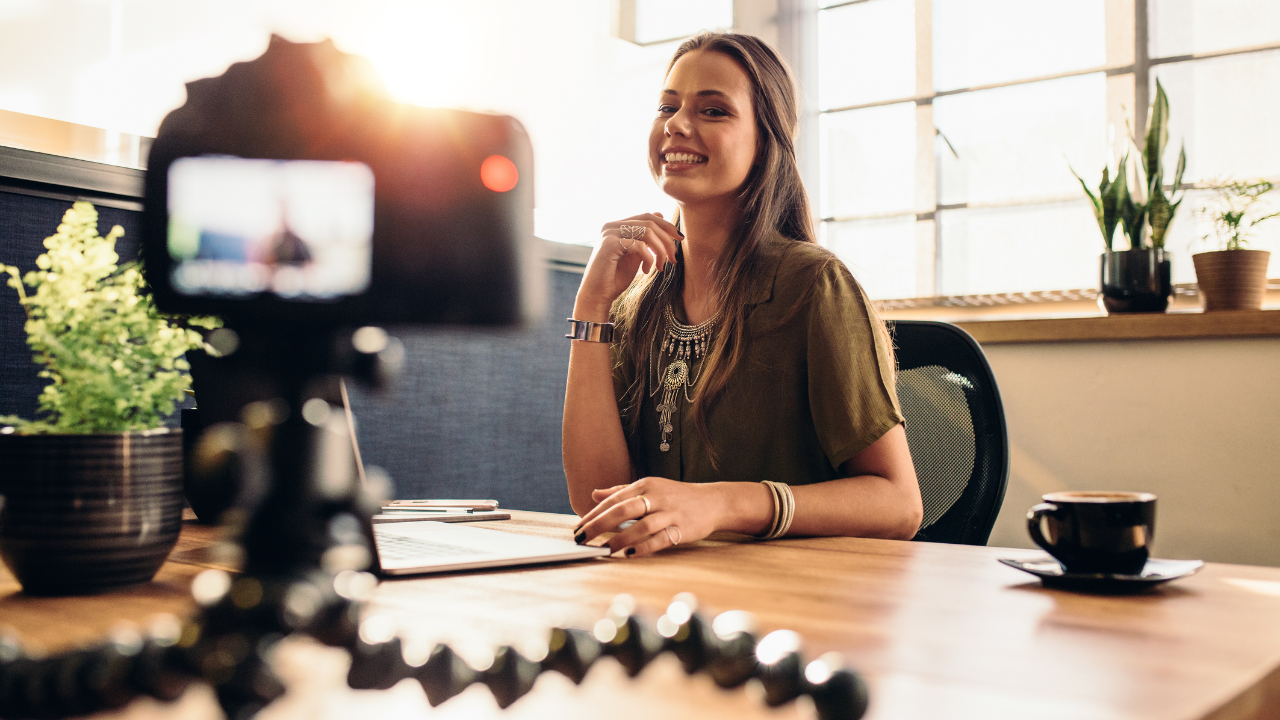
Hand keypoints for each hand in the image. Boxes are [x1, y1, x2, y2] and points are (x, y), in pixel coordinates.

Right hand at [573, 213, 681, 317]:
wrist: (598, 295)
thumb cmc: (616, 277)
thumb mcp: (636, 254)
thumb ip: (646, 237)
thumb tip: (660, 214)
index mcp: (617, 225)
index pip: (647, 216)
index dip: (666, 226)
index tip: (680, 239)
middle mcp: (612, 225)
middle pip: (650, 222)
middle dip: (667, 240)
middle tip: (674, 258)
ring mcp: (609, 232)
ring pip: (647, 232)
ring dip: (660, 250)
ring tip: (661, 266)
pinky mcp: (609, 243)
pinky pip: (639, 245)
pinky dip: (648, 259)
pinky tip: (646, 271)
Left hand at [573, 477, 720, 556]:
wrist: (713, 502)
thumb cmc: (676, 496)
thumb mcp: (650, 487)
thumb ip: (621, 491)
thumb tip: (594, 494)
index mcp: (646, 485)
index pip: (614, 499)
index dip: (593, 514)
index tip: (578, 527)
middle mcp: (657, 497)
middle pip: (623, 510)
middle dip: (599, 525)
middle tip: (582, 538)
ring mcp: (670, 513)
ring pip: (641, 525)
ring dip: (620, 538)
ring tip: (603, 549)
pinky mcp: (682, 528)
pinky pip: (660, 539)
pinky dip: (643, 547)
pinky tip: (629, 554)